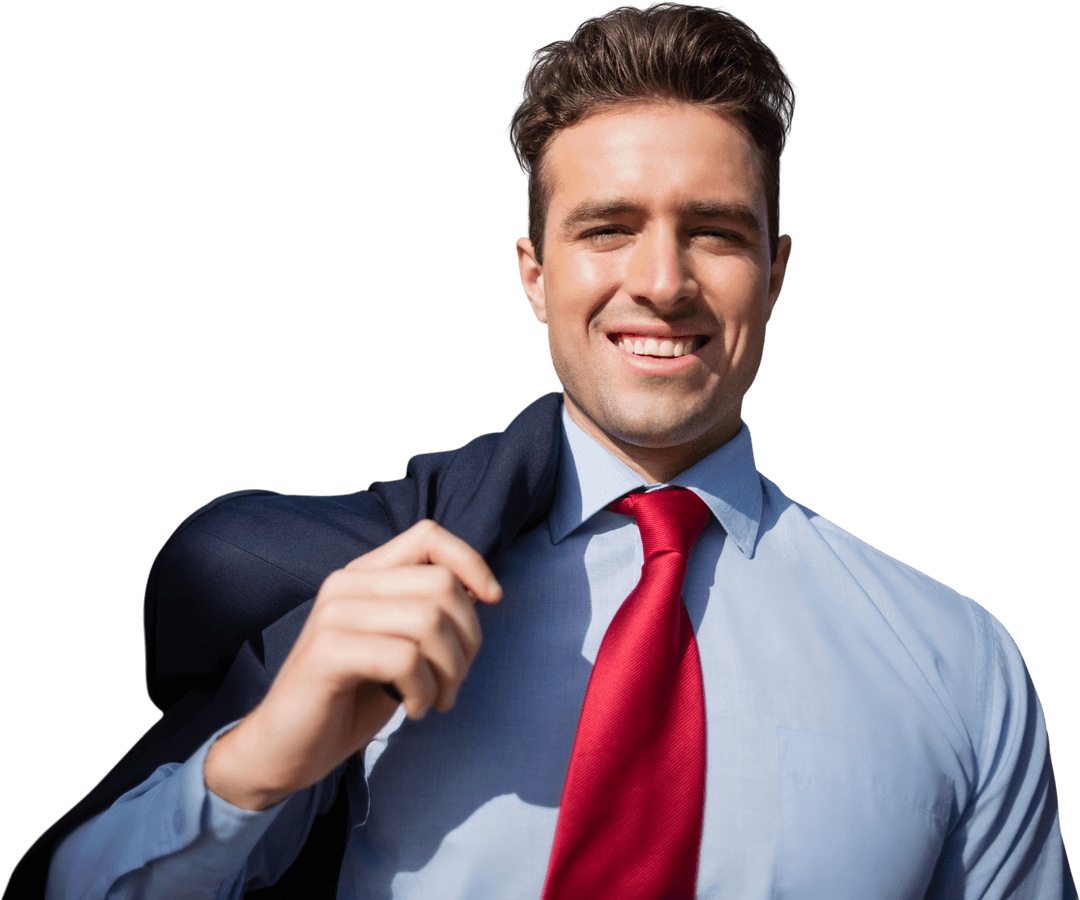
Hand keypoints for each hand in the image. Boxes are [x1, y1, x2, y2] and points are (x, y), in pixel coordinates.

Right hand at [204, 519, 501, 809]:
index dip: (471, 562)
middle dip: (468, 638)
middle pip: (441, 584)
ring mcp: (334, 614)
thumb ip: (430, 615)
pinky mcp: (328, 652)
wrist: (283, 750)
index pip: (429, 536)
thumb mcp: (400, 649)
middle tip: (455, 680)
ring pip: (429, 621)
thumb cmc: (349, 700)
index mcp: (365, 575)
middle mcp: (347, 584)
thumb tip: (483, 592)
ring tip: (437, 699)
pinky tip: (414, 709)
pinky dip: (424, 690)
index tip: (492, 600)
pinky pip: (404, 658)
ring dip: (450, 671)